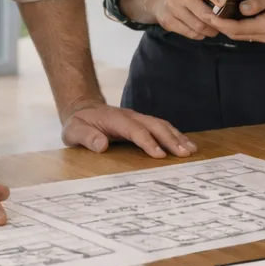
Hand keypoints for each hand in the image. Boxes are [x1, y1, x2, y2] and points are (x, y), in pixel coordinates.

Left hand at [62, 103, 197, 157]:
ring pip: (161, 124)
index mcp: (115, 119)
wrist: (83, 109)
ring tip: (191, 150)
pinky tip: (185, 144)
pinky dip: (175, 135)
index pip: (135, 130)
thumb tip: (102, 145)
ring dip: (177, 136)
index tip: (160, 156)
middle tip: (185, 154)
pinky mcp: (142, 123)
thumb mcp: (73, 131)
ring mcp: (138, 118)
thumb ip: (87, 137)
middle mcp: (131, 116)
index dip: (148, 142)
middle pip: (154, 125)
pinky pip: (161, 127)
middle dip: (171, 139)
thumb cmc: (79, 124)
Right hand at [147, 0, 228, 40]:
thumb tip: (228, 5)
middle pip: (203, 14)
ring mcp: (173, 9)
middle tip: (222, 26)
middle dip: (216, 22)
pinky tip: (201, 33)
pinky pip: (189, 32)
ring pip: (197, 26)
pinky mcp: (168, 22)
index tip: (224, 4)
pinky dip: (198, 35)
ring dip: (209, 31)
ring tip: (213, 31)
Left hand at [212, 0, 264, 45]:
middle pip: (238, 35)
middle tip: (206, 15)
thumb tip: (240, 9)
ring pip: (244, 35)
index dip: (220, 24)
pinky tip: (232, 18)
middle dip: (222, 26)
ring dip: (230, 27)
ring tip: (216, 16)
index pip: (238, 29)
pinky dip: (240, 27)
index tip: (207, 16)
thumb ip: (258, 2)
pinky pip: (251, 33)